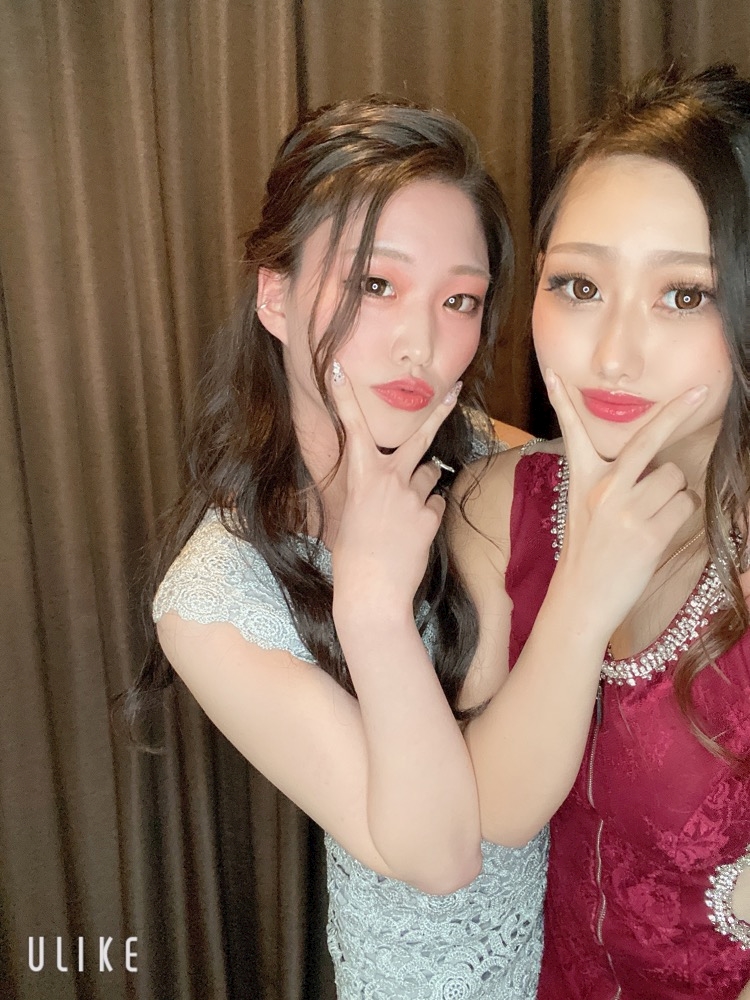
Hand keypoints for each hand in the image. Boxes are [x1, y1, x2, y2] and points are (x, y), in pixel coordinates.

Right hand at [330, 361, 460, 620]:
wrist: (372, 593)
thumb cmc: (352, 558)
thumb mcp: (350, 516)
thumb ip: (369, 492)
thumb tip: (386, 485)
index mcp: (362, 476)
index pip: (354, 428)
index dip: (345, 397)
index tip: (339, 369)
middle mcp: (390, 479)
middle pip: (421, 436)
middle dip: (440, 410)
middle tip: (456, 388)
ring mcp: (413, 496)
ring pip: (430, 476)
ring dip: (424, 486)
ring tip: (405, 514)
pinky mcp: (431, 517)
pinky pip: (436, 506)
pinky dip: (428, 516)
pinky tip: (413, 535)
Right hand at [547, 369, 707, 633]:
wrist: (579, 601)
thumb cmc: (586, 555)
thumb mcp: (583, 510)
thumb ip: (610, 482)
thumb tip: (653, 465)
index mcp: (581, 480)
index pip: (570, 432)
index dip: (561, 401)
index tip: (554, 372)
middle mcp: (604, 489)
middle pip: (647, 438)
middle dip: (677, 411)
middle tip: (701, 390)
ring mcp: (627, 510)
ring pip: (676, 479)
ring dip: (673, 495)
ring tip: (649, 519)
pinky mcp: (649, 533)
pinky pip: (684, 506)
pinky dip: (678, 516)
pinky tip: (656, 534)